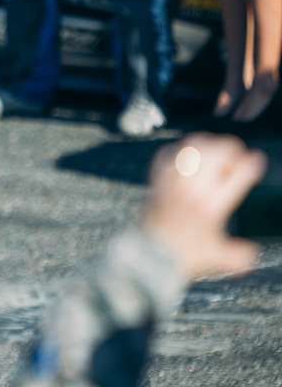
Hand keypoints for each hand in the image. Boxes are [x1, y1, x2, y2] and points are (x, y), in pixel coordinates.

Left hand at [140, 133, 267, 279]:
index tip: (256, 158)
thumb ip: (238, 255)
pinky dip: (180, 150)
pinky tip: (186, 155)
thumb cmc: (180, 256)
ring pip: (190, 148)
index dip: (251, 163)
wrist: (146, 254)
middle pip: (214, 153)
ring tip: (214, 149)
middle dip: (230, 148)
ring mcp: (172, 182)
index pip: (237, 175)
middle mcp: (191, 189)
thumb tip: (250, 252)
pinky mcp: (156, 181)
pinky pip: (168, 154)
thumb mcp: (216, 258)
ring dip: (207, 144)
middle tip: (236, 152)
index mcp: (210, 206)